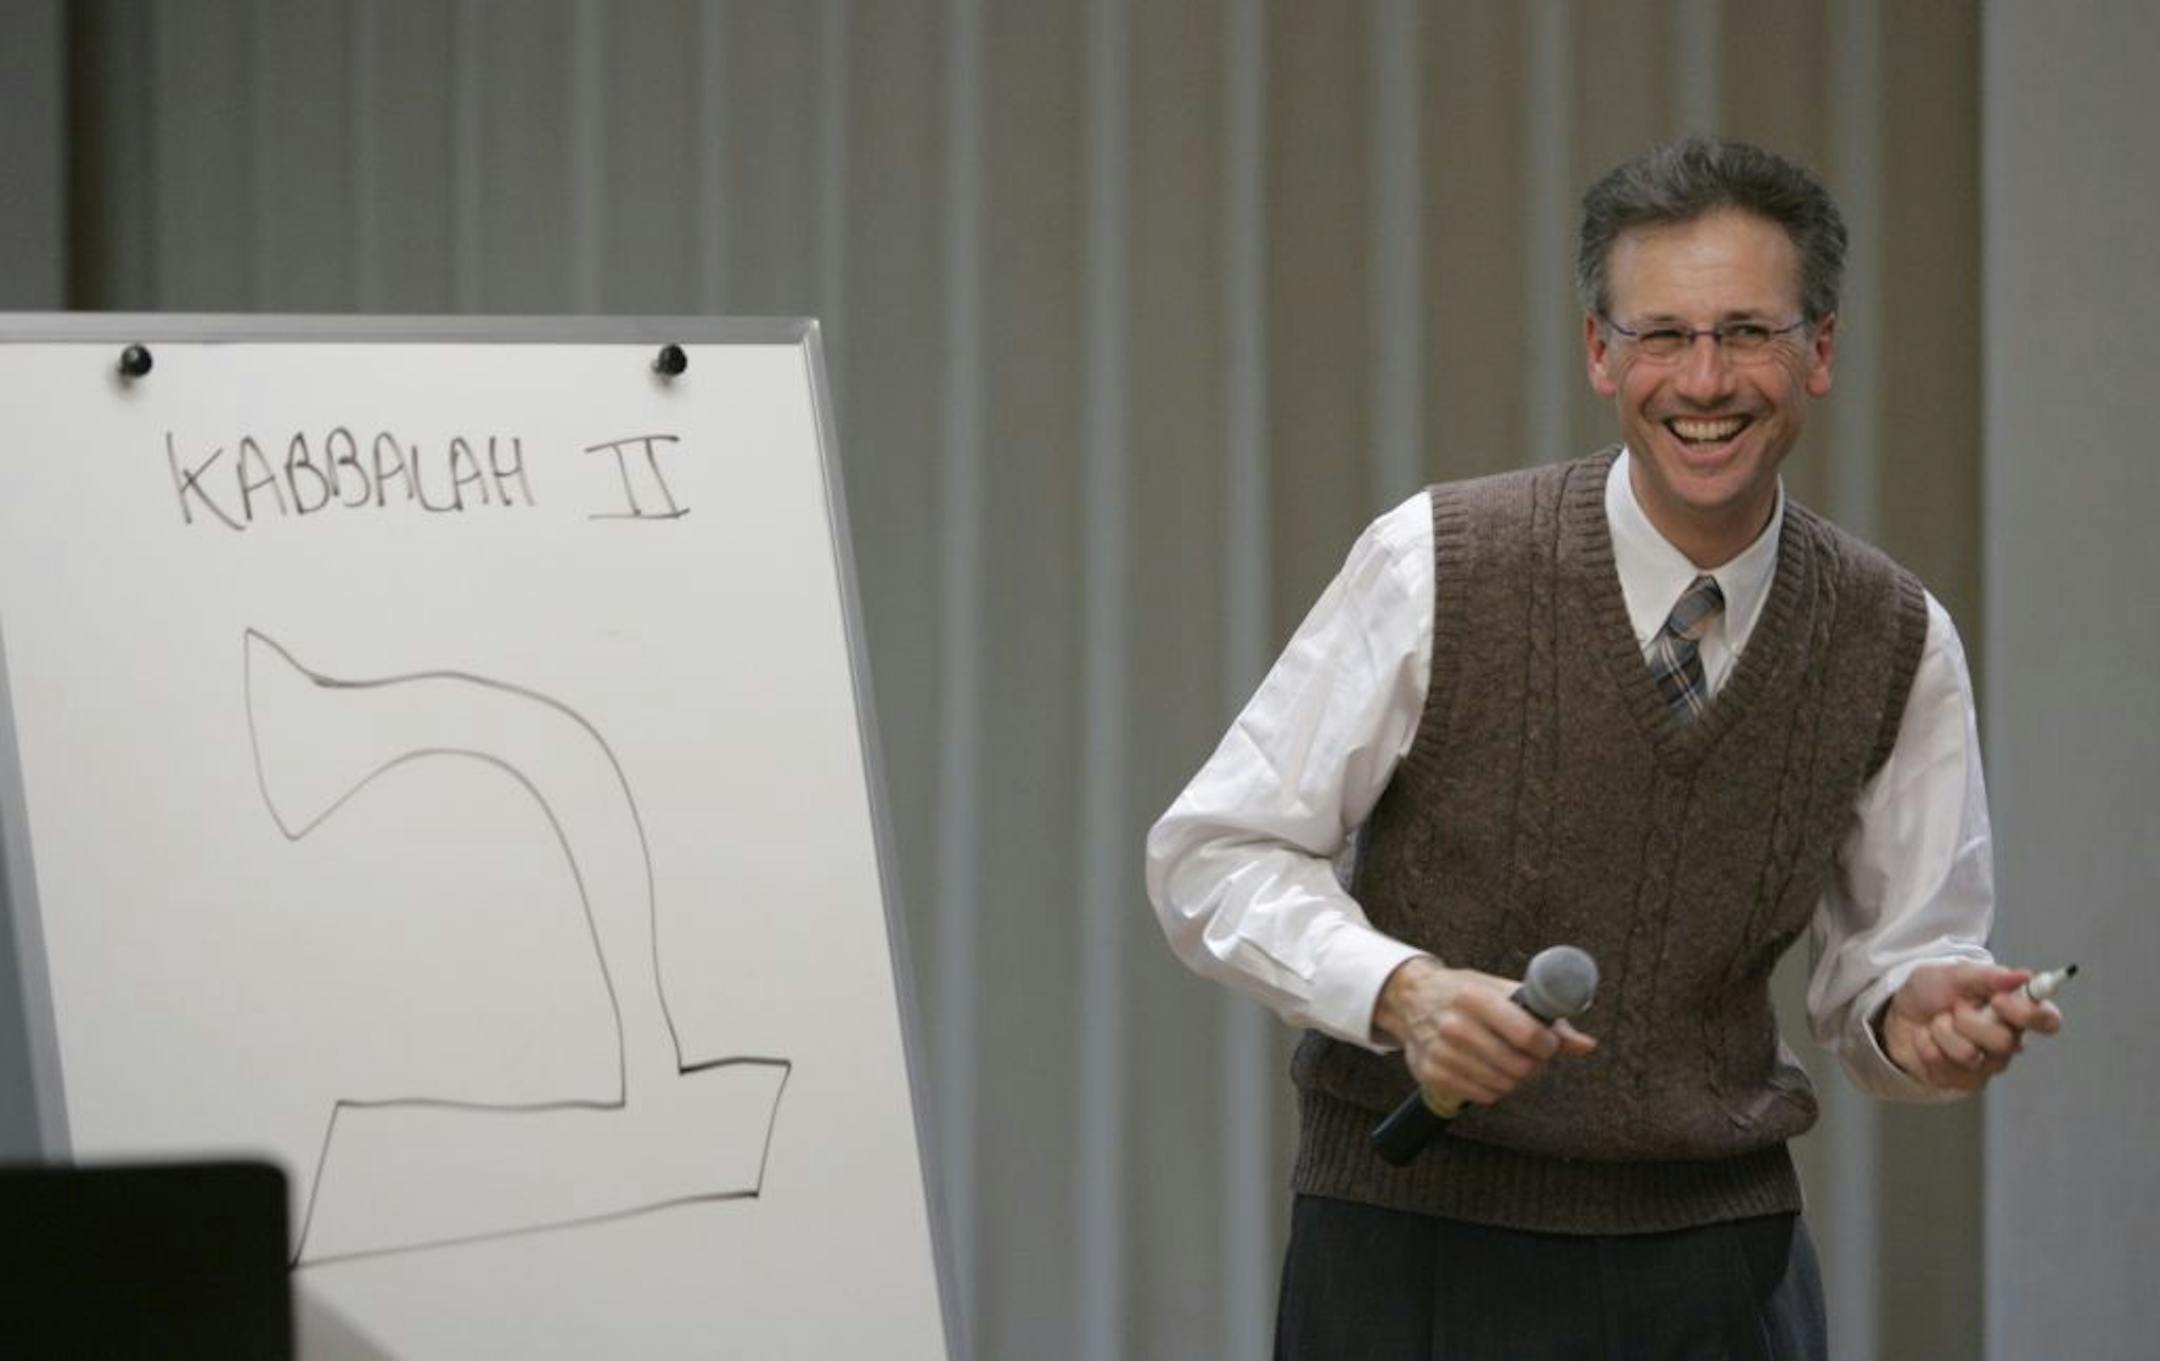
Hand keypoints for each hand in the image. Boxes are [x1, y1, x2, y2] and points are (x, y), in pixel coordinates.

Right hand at [1373, 956, 1595, 1110]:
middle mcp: (1454, 1025)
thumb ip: (1546, 1017)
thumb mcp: (1502, 991)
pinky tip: (1488, 1069)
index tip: (1547, 1043)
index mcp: (1474, 997)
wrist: (1412, 999)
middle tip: (1530, 1055)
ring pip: (1504, 1085)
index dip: (1547, 1045)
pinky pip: (1484, 1095)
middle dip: (1534, 1064)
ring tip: (1508, 1060)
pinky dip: (1494, 1087)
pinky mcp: (1433, 1074)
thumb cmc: (1466, 993)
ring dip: (1515, 1078)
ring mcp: (1441, 1052)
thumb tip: (1587, 1045)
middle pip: (1519, 1066)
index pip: (1527, 1035)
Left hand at [1881, 961, 2063, 1092]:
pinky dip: (1927, 1047)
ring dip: (1941, 1032)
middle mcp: (2008, 1041)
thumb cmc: (1931, 992)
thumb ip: (1987, 976)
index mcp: (2015, 1011)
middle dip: (1967, 1021)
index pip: (2048, 1021)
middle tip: (1953, 1008)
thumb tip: (2024, 975)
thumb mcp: (1953, 974)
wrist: (1897, 1013)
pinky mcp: (1963, 1082)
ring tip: (1936, 1023)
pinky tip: (1927, 1040)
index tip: (1998, 1000)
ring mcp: (1987, 1065)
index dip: (2028, 1014)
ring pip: (1970, 1056)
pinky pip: (1945, 1070)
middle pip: (2005, 1042)